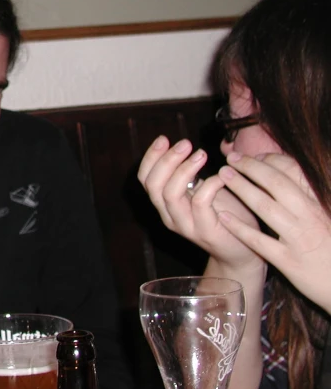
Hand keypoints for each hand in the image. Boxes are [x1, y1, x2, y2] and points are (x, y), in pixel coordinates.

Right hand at [138, 136, 262, 269]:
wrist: (243, 250)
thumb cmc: (225, 214)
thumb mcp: (201, 191)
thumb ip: (189, 175)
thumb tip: (184, 146)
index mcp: (165, 204)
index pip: (145, 179)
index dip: (150, 157)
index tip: (164, 139)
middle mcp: (169, 215)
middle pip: (153, 185)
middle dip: (167, 160)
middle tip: (186, 143)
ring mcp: (186, 226)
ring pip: (171, 194)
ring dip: (185, 169)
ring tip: (201, 154)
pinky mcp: (205, 231)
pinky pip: (200, 203)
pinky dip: (210, 184)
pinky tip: (222, 176)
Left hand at [217, 152, 330, 313]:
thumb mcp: (325, 215)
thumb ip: (308, 196)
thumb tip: (286, 174)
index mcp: (319, 202)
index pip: (293, 171)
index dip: (270, 160)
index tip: (252, 156)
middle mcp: (310, 216)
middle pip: (276, 183)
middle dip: (251, 167)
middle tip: (231, 159)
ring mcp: (298, 238)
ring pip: (265, 207)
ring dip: (242, 188)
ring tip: (223, 176)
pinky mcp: (288, 261)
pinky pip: (259, 241)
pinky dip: (240, 227)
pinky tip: (223, 216)